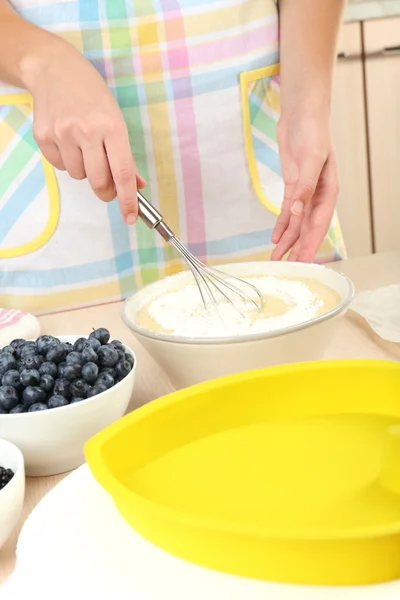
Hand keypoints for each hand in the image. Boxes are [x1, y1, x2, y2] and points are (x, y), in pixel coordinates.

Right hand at [27, 41, 144, 223]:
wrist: (55, 69)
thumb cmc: (92, 96)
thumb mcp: (116, 120)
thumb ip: (125, 156)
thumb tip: (136, 186)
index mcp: (112, 127)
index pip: (122, 173)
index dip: (128, 200)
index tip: (130, 217)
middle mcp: (87, 131)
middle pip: (99, 182)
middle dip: (106, 191)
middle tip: (108, 185)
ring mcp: (63, 134)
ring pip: (79, 176)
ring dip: (85, 170)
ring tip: (84, 147)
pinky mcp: (44, 137)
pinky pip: (60, 166)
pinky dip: (68, 161)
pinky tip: (69, 142)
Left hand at [271, 109, 338, 261]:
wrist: (301, 114)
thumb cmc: (313, 132)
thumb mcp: (311, 159)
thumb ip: (304, 188)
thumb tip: (297, 213)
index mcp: (328, 191)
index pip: (319, 224)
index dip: (310, 244)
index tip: (303, 261)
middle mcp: (318, 195)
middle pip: (307, 228)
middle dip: (298, 249)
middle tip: (289, 268)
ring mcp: (305, 192)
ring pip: (296, 223)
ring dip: (287, 241)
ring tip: (277, 259)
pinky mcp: (293, 186)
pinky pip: (287, 212)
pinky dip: (282, 225)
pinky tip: (276, 239)